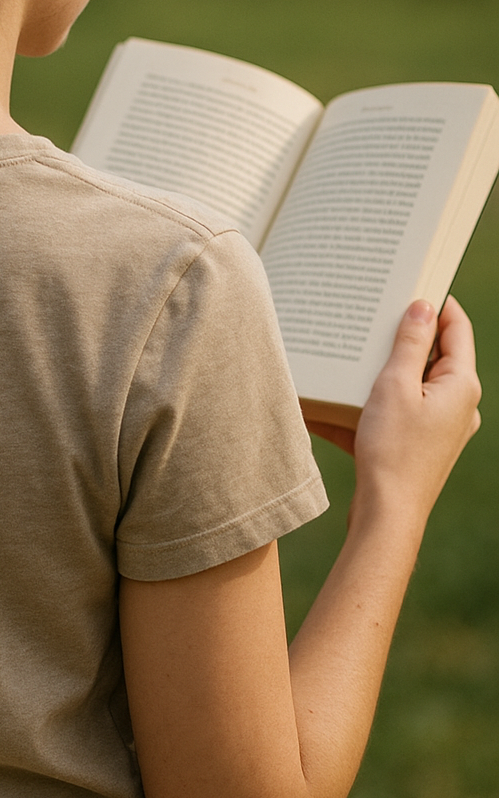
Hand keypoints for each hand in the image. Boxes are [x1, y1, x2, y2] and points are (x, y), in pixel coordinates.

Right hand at [351, 296, 480, 523]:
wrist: (388, 515)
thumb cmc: (392, 450)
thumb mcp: (395, 386)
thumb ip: (410, 343)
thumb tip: (423, 307)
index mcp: (461, 385)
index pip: (457, 327)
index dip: (437, 302)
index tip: (411, 283)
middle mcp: (460, 405)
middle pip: (434, 356)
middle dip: (402, 337)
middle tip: (373, 316)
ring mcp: (443, 427)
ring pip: (413, 384)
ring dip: (383, 371)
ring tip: (351, 358)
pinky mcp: (422, 445)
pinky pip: (399, 412)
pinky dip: (373, 403)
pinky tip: (337, 403)